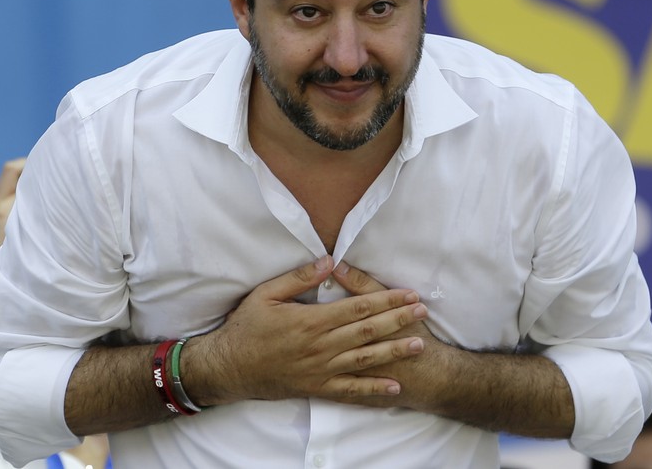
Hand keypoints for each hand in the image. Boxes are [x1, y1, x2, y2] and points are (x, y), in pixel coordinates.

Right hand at [183, 255, 427, 404]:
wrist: (229, 368)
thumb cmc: (245, 328)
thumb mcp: (265, 295)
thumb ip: (298, 278)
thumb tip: (329, 261)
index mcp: (311, 321)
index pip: (357, 307)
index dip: (386, 299)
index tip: (407, 293)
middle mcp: (321, 347)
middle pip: (368, 331)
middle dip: (398, 319)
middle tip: (422, 311)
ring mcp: (321, 370)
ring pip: (365, 359)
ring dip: (394, 351)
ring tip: (418, 343)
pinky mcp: (317, 387)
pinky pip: (350, 390)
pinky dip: (373, 388)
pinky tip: (394, 385)